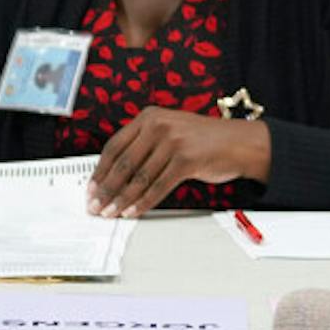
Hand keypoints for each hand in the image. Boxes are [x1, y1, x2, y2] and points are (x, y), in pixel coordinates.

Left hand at [87, 108, 269, 217]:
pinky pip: (158, 187)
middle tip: (96, 205)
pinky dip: (143, 202)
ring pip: (139, 178)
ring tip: (111, 212)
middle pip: (123, 163)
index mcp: (149, 117)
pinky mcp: (186, 160)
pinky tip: (133, 211)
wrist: (239, 143)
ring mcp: (173, 142)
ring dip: (122, 199)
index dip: (100, 170)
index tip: (91, 188)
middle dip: (106, 189)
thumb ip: (144, 145)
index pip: (115, 145)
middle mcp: (159, 126)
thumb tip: (115, 176)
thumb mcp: (170, 132)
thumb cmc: (203, 141)